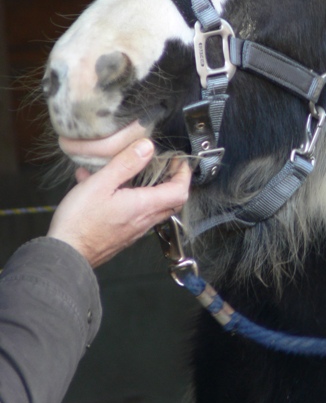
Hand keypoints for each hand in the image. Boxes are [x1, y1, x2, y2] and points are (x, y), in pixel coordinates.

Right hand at [47, 139, 191, 267]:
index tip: (177, 160)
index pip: (179, 192)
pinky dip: (129, 198)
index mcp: (144, 206)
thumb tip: (147, 147)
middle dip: (173, 180)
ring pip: (153, 207)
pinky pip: (134, 213)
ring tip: (133, 171)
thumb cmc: (80, 221)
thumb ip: (126, 164)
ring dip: (150, 188)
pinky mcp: (122, 235)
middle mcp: (144, 221)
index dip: (183, 174)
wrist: (65, 255)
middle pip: (171, 201)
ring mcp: (134, 230)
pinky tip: (104, 187)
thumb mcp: (101, 184)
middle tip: (164, 164)